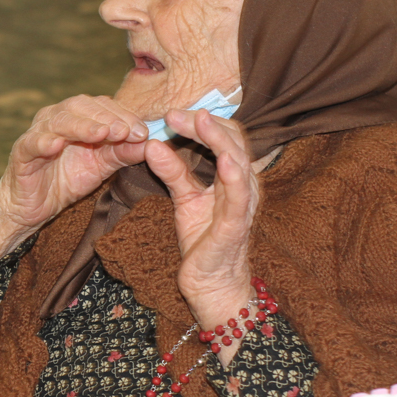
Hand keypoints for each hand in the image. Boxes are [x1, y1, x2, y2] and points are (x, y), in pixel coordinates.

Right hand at [0, 96, 148, 258]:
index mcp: (77, 117)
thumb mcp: (101, 167)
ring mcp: (37, 133)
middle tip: (125, 131)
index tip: (143, 131)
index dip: (123, 115)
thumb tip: (152, 143)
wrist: (33, 206)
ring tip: (101, 134)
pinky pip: (32, 143)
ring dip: (81, 125)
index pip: (102, 105)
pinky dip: (43, 141)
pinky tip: (56, 145)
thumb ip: (123, 152)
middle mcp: (55, 118)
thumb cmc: (66, 180)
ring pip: (58, 120)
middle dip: (106, 117)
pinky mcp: (21, 152)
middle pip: (80, 105)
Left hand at [144, 110, 256, 362]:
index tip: (170, 114)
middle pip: (233, 142)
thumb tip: (153, 144)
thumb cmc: (203, 239)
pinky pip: (240, 197)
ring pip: (239, 163)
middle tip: (174, 113)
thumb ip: (173, 171)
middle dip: (205, 124)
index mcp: (233, 176)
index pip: (224, 137)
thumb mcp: (184, 198)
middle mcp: (244, 185)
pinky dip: (233, 176)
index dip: (200, 122)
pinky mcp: (237, 226)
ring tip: (200, 120)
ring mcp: (243, 205)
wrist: (211, 283)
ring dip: (219, 139)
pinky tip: (223, 159)